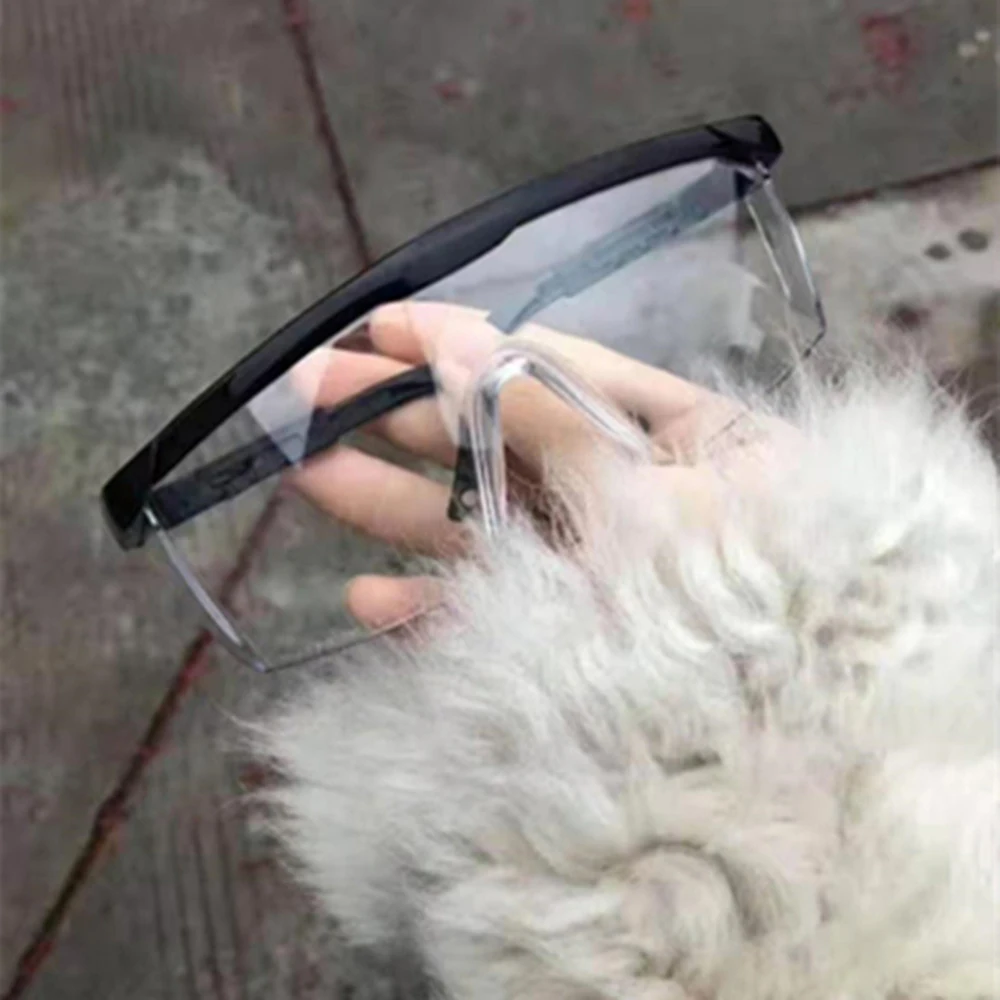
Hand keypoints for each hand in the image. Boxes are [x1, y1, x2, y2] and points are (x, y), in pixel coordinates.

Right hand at [287, 302, 779, 629]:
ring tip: (306, 473)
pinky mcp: (566, 638)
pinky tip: (365, 596)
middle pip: (497, 440)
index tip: (377, 326)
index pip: (551, 368)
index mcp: (671, 433)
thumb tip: (454, 342)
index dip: (460, 342)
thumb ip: (548, 415)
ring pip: (479, 523)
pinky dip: (428, 608)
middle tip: (308, 389)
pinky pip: (490, 614)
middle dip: (400, 412)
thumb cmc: (752, 582)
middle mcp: (624, 492)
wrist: (808, 738)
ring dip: (390, 502)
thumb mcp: (649, 483)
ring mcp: (591, 567)